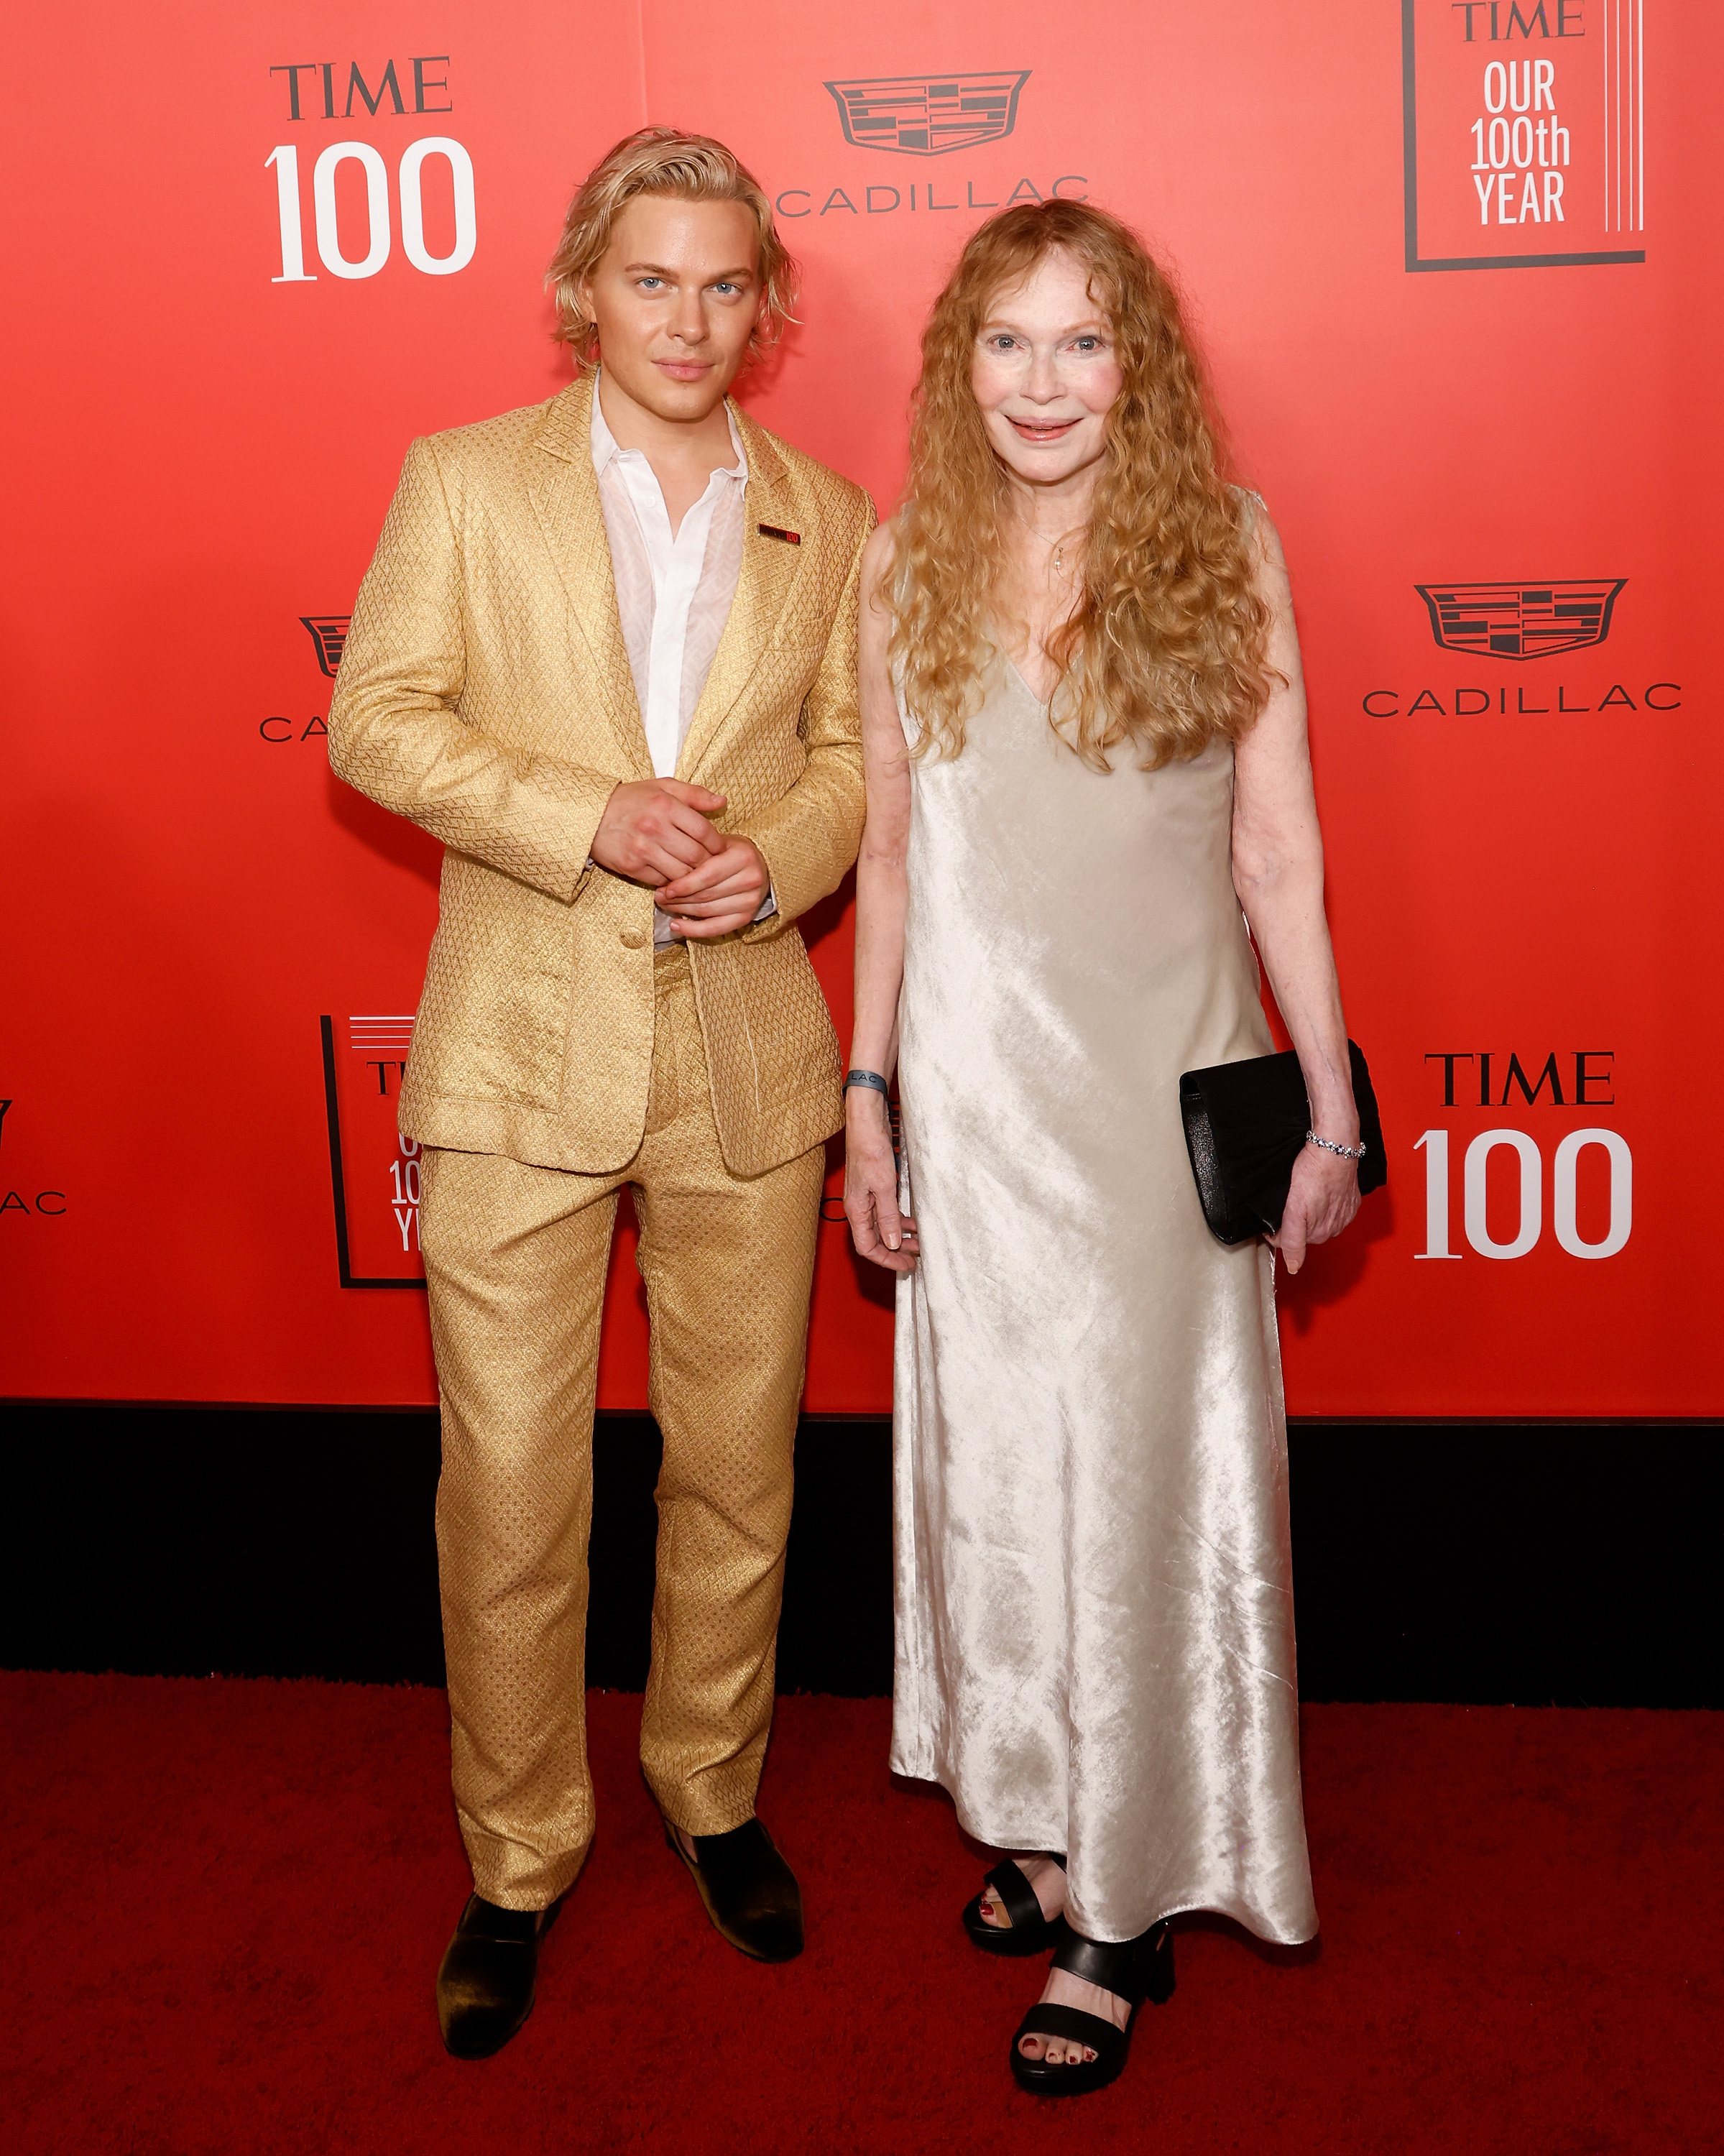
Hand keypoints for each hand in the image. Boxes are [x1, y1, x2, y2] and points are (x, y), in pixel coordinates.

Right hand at [591, 778, 726, 885]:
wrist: (590, 815)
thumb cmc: (631, 800)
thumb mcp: (662, 787)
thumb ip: (694, 794)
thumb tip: (723, 801)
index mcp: (665, 805)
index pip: (704, 832)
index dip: (717, 844)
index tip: (720, 848)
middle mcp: (654, 827)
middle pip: (696, 856)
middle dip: (708, 863)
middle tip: (711, 864)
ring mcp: (642, 849)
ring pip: (681, 873)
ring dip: (691, 875)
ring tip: (694, 871)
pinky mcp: (631, 866)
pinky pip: (662, 881)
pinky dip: (671, 881)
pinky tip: (672, 874)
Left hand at [655, 835, 770, 939]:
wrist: (761, 866)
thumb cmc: (732, 853)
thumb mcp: (718, 843)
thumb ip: (698, 853)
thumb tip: (666, 871)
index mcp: (742, 857)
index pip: (707, 875)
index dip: (684, 884)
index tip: (665, 888)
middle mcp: (750, 879)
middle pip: (706, 894)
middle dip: (678, 898)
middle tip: (659, 896)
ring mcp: (750, 901)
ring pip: (708, 911)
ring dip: (682, 911)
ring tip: (665, 906)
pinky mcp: (746, 917)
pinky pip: (716, 928)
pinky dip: (694, 930)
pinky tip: (676, 925)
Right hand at [844, 1093, 917, 1271]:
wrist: (867, 1123)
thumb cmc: (871, 1150)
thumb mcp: (884, 1187)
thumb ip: (888, 1217)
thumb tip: (893, 1242)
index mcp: (856, 1210)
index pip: (867, 1247)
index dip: (887, 1260)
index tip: (905, 1265)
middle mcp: (858, 1207)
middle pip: (875, 1240)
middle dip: (895, 1251)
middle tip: (916, 1257)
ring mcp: (865, 1198)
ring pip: (882, 1227)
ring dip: (899, 1236)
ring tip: (918, 1242)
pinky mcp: (874, 1187)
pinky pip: (885, 1212)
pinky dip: (899, 1220)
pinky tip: (913, 1222)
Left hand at [1271, 1143, 1361, 1273]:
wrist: (1334, 1149)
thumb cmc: (1313, 1172)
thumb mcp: (1294, 1210)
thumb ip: (1293, 1240)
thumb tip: (1293, 1267)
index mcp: (1319, 1233)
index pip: (1290, 1242)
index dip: (1276, 1232)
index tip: (1270, 1222)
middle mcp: (1334, 1228)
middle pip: (1304, 1233)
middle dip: (1293, 1223)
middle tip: (1286, 1204)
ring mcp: (1344, 1215)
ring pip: (1319, 1222)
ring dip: (1310, 1214)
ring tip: (1303, 1196)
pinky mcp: (1351, 1203)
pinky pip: (1335, 1210)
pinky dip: (1325, 1205)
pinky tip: (1319, 1193)